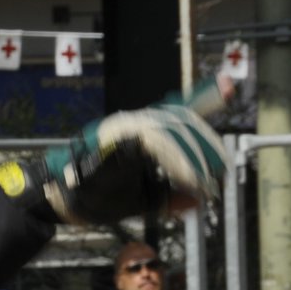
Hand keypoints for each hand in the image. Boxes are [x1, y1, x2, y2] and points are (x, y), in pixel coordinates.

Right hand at [36, 76, 230, 225]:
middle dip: (207, 146)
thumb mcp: (143, 198)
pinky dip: (177, 160)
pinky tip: (189, 178)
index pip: (177, 110)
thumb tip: (199, 201)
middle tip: (220, 173)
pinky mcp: (115, 138)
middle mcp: (132, 122)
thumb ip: (170, 195)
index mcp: (139, 131)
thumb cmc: (97, 197)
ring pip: (171, 128)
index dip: (204, 95)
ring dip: (194, 156)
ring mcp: (122, 128)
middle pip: (181, 119)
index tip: (229, 86)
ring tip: (205, 182)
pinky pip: (156, 142)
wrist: (61, 203)